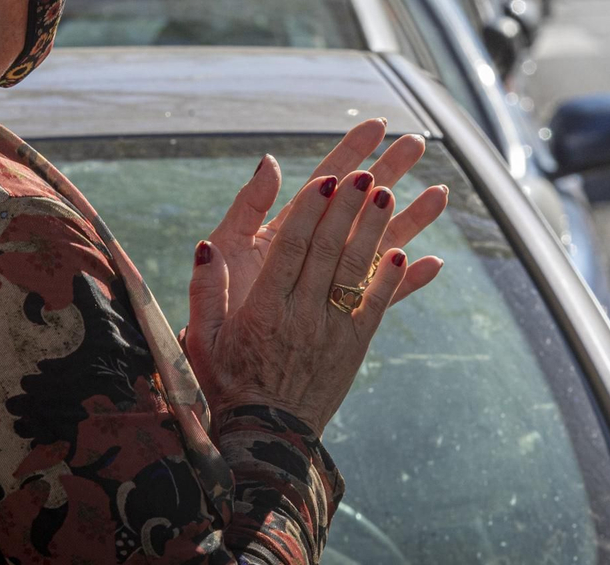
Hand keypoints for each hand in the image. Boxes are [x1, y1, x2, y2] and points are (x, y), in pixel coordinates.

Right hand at [186, 168, 446, 434]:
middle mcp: (301, 316)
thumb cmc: (228, 379)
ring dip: (375, 231)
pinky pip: (376, 306)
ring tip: (389, 194)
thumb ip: (206, 288)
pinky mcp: (355, 346)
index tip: (328, 179)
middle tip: (368, 173)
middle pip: (328, 251)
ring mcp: (332, 331)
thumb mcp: (203, 336)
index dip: (311, 211)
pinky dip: (392, 279)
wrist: (267, 436)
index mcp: (264, 309)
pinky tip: (405, 253)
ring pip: (355, 272)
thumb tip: (208, 245)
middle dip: (349, 209)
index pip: (290, 248)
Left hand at [198, 120, 443, 312]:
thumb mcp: (227, 251)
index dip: (350, 152)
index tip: (377, 125)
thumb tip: (270, 162)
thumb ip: (247, 207)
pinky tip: (435, 263)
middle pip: (359, 203)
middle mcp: (316, 252)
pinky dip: (409, 282)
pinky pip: (384, 298)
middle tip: (417, 142)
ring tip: (441, 192)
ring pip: (381, 244)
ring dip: (412, 218)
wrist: (233, 384)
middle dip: (389, 169)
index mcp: (287, 231)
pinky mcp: (348, 319)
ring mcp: (335, 283)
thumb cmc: (218, 313)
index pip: (324, 182)